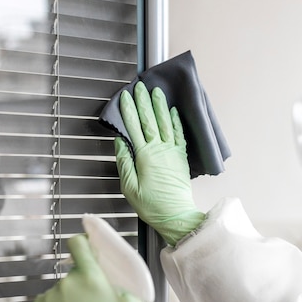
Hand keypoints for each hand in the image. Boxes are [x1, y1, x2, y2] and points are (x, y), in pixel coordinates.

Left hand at [32, 235, 143, 301]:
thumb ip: (125, 291)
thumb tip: (115, 288)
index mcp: (91, 277)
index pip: (79, 244)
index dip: (82, 243)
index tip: (84, 246)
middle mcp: (68, 282)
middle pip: (75, 275)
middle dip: (84, 286)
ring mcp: (50, 296)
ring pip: (62, 292)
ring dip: (70, 301)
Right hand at [115, 82, 204, 245]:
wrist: (176, 215)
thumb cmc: (152, 206)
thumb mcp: (129, 188)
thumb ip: (124, 163)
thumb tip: (120, 143)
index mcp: (145, 157)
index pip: (134, 127)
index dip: (129, 110)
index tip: (125, 97)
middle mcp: (160, 150)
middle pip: (150, 120)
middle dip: (144, 102)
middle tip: (140, 86)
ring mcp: (172, 152)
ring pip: (165, 123)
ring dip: (160, 106)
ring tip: (156, 92)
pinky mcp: (181, 158)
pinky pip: (179, 135)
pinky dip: (176, 121)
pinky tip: (174, 112)